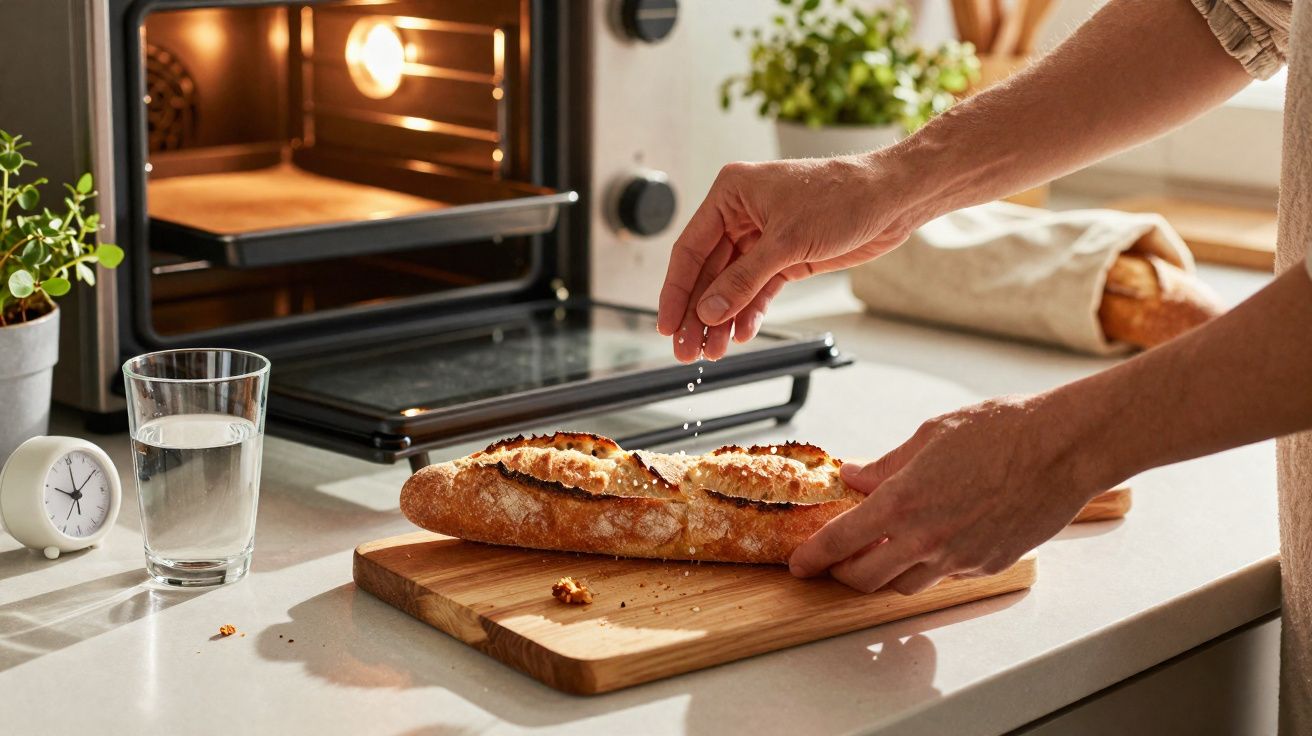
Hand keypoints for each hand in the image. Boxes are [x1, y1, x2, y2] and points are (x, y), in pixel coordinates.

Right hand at [656, 152, 925, 361]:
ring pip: (731, 285)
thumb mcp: (787, 243)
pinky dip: (749, 312)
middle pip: (708, 272)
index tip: (667, 325)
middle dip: (698, 313)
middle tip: (686, 349)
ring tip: (713, 351)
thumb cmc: (843, 196)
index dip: (676, 291)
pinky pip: (757, 289)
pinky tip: (739, 334)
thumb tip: (709, 311)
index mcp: (731, 194)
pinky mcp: (786, 256)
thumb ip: (744, 281)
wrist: (892, 198)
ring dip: (722, 319)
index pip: (690, 248)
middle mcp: (742, 214)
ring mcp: (764, 237)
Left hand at [789, 394, 1111, 593]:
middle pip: (866, 578)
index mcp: (903, 502)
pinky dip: (928, 566)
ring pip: (905, 585)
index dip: (814, 557)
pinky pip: (945, 576)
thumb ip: (887, 465)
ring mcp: (959, 557)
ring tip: (881, 553)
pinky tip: (931, 543)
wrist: (1062, 449)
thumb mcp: (929, 437)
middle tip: (835, 562)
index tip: (800, 564)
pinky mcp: (987, 564)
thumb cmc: (1003, 431)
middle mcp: (927, 538)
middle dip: (843, 573)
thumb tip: (856, 475)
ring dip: (885, 574)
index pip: (841, 542)